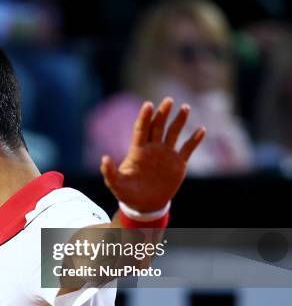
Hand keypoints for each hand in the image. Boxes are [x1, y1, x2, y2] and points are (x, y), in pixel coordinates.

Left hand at [100, 97, 204, 211]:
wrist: (144, 205)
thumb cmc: (127, 193)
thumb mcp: (116, 184)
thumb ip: (109, 172)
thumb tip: (104, 158)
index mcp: (137, 150)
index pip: (141, 129)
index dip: (144, 117)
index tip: (148, 105)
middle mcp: (153, 148)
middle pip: (158, 126)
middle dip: (163, 113)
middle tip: (168, 100)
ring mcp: (166, 154)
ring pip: (174, 133)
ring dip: (179, 120)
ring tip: (185, 108)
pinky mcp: (178, 164)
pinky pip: (188, 149)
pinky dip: (194, 140)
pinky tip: (201, 130)